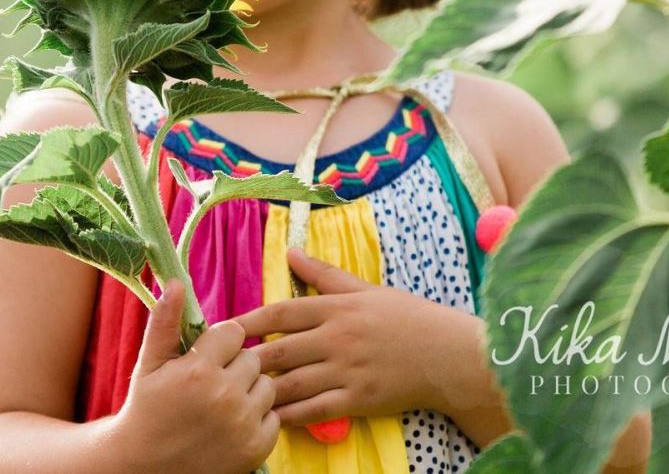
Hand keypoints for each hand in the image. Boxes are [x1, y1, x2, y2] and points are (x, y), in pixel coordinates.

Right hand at [112, 278, 279, 472]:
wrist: (145, 468)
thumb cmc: (145, 410)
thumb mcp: (148, 365)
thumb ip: (164, 322)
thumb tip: (175, 282)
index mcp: (199, 370)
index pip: (234, 333)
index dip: (221, 344)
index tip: (206, 358)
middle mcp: (225, 395)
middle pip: (253, 358)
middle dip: (236, 366)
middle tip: (213, 383)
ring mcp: (243, 424)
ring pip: (267, 385)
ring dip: (250, 390)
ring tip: (223, 403)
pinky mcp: (256, 448)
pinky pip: (274, 416)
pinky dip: (259, 418)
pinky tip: (233, 424)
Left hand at [229, 247, 451, 427]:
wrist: (447, 354)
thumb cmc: (406, 317)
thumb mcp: (364, 289)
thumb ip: (323, 273)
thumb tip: (291, 251)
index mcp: (337, 308)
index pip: (282, 313)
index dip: (249, 321)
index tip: (224, 329)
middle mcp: (338, 338)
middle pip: (280, 350)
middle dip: (248, 360)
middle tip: (221, 366)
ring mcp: (348, 371)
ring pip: (293, 382)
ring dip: (263, 389)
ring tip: (237, 394)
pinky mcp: (359, 399)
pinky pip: (316, 410)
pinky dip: (291, 415)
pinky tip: (272, 418)